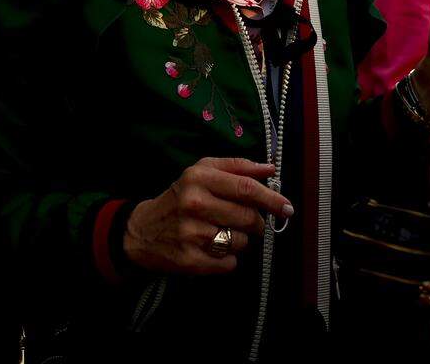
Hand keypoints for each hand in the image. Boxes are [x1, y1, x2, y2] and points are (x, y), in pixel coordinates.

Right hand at [122, 158, 292, 274]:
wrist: (142, 231)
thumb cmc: (180, 198)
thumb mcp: (201, 171)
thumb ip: (237, 167)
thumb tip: (269, 168)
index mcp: (199, 178)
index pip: (246, 188)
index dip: (272, 199)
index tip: (287, 207)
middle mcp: (194, 203)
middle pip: (248, 217)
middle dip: (257, 223)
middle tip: (250, 222)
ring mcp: (191, 233)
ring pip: (241, 242)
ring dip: (240, 240)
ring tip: (222, 233)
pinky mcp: (189, 259)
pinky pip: (229, 263)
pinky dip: (228, 259)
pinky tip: (212, 249)